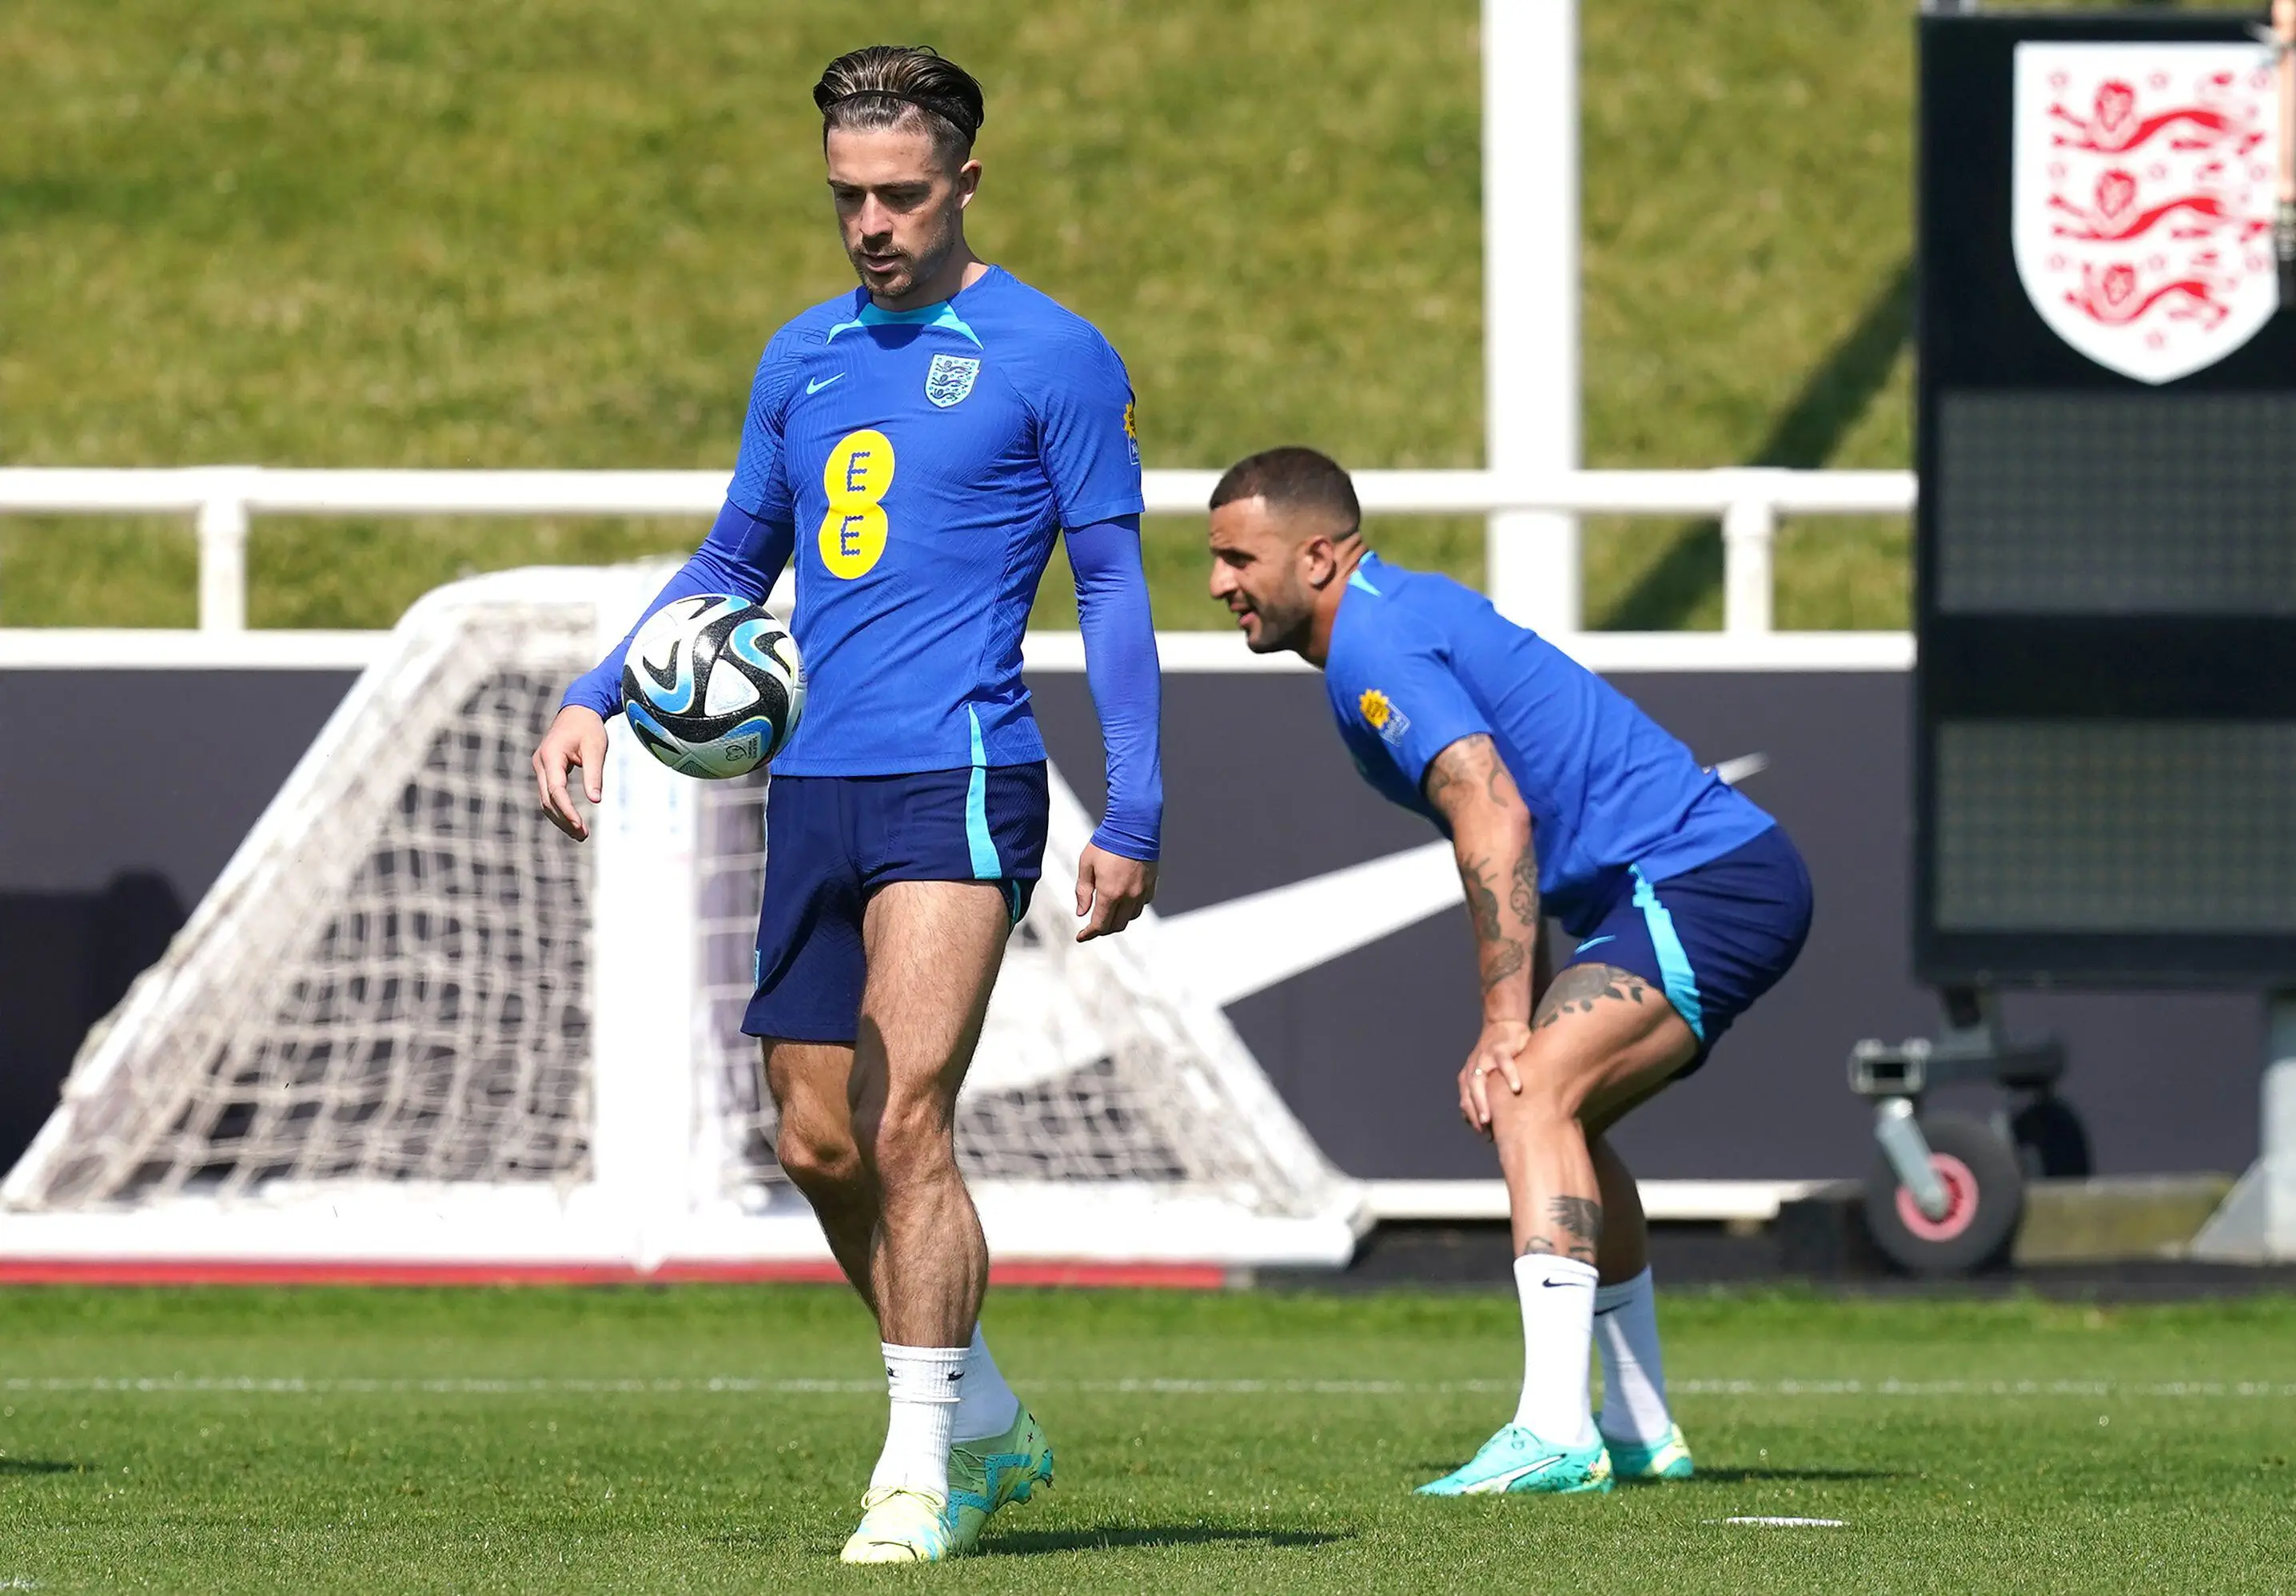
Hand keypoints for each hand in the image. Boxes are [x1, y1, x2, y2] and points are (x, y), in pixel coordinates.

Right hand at [533, 705, 608, 840]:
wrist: (578, 709)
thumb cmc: (588, 727)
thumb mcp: (596, 749)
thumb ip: (594, 774)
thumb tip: (595, 800)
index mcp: (551, 755)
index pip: (556, 790)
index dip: (567, 810)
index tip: (580, 826)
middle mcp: (540, 763)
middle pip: (547, 799)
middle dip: (564, 819)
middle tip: (583, 836)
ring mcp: (541, 767)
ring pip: (546, 800)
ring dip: (561, 818)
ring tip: (580, 834)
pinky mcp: (546, 770)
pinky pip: (549, 794)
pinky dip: (560, 809)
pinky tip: (573, 821)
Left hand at [1074, 844, 1156, 941]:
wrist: (1133, 825)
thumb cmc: (1106, 843)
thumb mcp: (1086, 865)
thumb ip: (1083, 891)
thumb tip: (1081, 912)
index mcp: (1110, 893)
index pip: (1100, 924)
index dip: (1089, 934)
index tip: (1081, 936)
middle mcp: (1129, 897)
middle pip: (1117, 925)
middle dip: (1103, 929)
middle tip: (1093, 925)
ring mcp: (1142, 891)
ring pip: (1131, 917)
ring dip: (1118, 919)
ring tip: (1108, 912)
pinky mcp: (1152, 884)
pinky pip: (1142, 904)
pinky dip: (1132, 907)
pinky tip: (1124, 899)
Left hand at [1457, 1019, 1530, 1137]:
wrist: (1503, 1024)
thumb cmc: (1499, 1057)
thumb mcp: (1491, 1075)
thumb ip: (1488, 1097)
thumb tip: (1491, 1127)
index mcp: (1469, 1076)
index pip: (1466, 1099)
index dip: (1471, 1115)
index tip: (1480, 1132)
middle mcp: (1474, 1067)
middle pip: (1470, 1091)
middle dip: (1475, 1110)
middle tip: (1483, 1127)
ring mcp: (1485, 1057)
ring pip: (1481, 1079)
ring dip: (1485, 1098)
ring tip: (1494, 1117)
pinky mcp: (1501, 1048)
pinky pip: (1504, 1063)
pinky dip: (1509, 1075)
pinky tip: (1517, 1088)